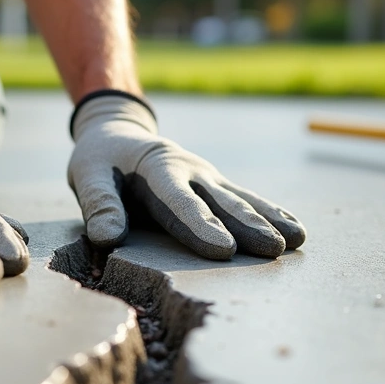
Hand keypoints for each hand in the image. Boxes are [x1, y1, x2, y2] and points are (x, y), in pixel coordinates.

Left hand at [68, 92, 304, 259]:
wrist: (119, 133)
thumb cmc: (101, 161)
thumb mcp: (87, 176)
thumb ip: (99, 205)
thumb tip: (108, 238)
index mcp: (158, 168)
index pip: (180, 202)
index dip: (200, 226)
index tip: (223, 250)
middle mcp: (191, 170)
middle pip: (221, 201)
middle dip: (248, 225)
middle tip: (273, 248)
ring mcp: (208, 177)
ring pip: (242, 199)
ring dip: (269, 219)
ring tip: (297, 240)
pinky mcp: (216, 185)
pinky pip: (246, 198)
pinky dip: (272, 212)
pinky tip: (295, 230)